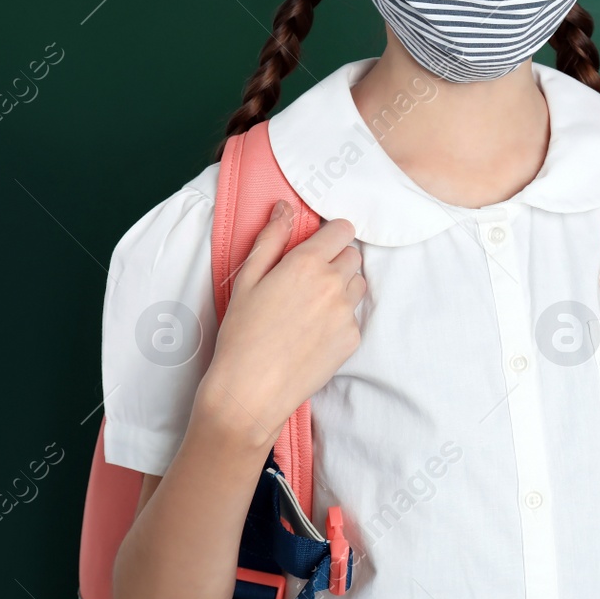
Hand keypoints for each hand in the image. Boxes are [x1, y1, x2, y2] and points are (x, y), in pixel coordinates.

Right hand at [197, 201, 364, 449]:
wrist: (251, 390)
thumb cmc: (241, 334)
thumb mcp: (246, 280)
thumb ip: (270, 239)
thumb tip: (284, 207)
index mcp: (307, 263)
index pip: (342, 229)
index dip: (332, 235)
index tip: (320, 244)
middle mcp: (334, 283)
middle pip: (353, 255)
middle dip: (335, 260)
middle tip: (308, 280)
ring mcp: (347, 312)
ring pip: (358, 284)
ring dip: (342, 287)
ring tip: (311, 307)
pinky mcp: (353, 338)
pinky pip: (355, 316)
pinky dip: (341, 318)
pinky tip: (314, 332)